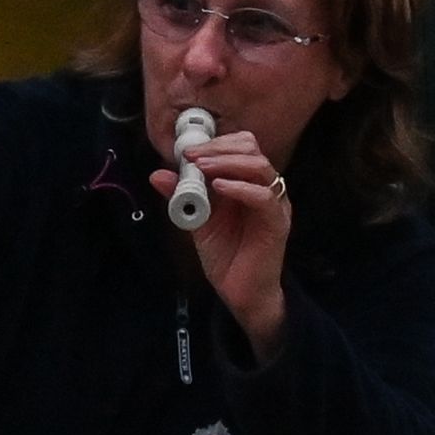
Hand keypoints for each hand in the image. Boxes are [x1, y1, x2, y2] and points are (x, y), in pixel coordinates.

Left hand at [152, 124, 292, 359]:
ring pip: (261, 167)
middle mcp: (266, 188)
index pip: (241, 147)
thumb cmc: (225, 254)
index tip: (187, 151)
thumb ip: (182, 195)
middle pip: (252, 150)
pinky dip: (241, 188)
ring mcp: (274, 204)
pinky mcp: (277, 223)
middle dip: (218, 148)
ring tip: (202, 167)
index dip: (215, 143)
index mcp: (249, 183)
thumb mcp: (197, 219)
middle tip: (192, 156)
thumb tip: (158, 174)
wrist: (240, 292)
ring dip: (227, 162)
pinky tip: (219, 188)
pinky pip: (264, 197)